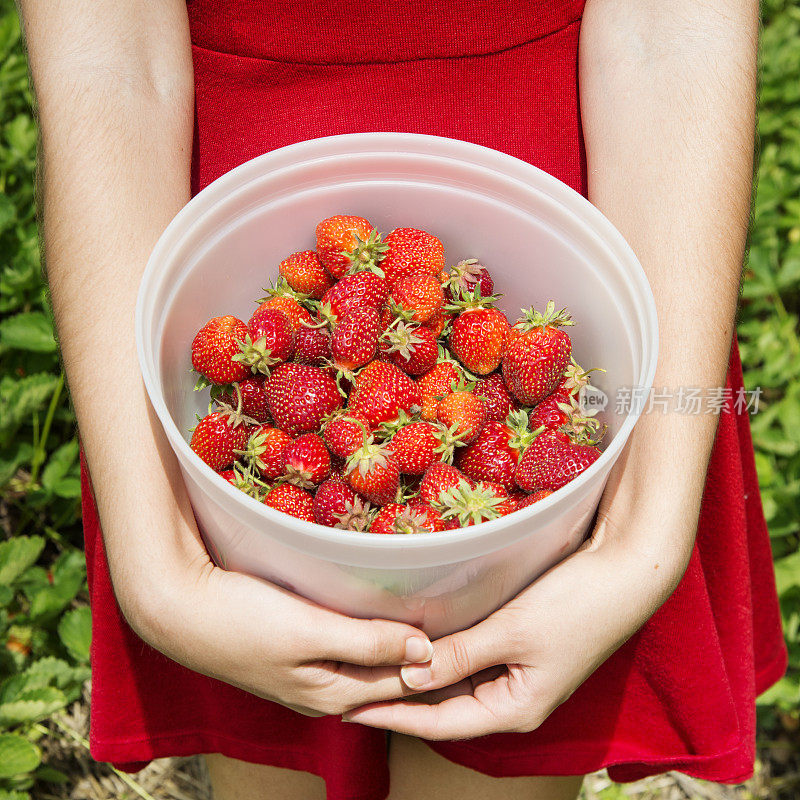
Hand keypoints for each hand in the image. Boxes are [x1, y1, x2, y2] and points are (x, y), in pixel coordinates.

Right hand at [120, 547, 432, 716]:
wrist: (176, 608)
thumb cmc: (240, 618)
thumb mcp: (308, 630)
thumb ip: (367, 643)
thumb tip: (426, 654)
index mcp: (330, 693)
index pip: (402, 684)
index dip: (437, 661)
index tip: (471, 635)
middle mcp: (322, 690)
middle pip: (387, 675)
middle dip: (423, 657)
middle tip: (463, 623)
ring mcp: (306, 672)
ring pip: (368, 662)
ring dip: (398, 645)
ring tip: (433, 618)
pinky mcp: (293, 650)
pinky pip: (346, 648)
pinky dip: (371, 636)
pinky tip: (380, 616)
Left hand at [342, 504, 693, 737]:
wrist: (626, 573)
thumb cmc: (575, 605)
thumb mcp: (513, 631)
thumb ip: (461, 655)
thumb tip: (410, 677)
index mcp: (514, 709)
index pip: (439, 722)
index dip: (392, 715)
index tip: (350, 708)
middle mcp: (512, 698)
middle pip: (444, 706)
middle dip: (398, 698)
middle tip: (350, 687)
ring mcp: (516, 673)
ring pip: (454, 682)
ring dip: (417, 676)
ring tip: (372, 668)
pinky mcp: (519, 646)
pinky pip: (469, 659)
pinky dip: (440, 655)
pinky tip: (415, 644)